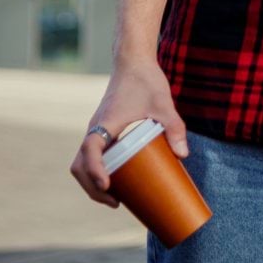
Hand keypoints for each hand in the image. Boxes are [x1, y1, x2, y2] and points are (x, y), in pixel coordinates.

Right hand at [69, 57, 188, 206]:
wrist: (133, 61)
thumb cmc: (146, 80)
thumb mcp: (164, 104)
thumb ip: (174, 127)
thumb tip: (183, 155)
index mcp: (105, 122)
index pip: (90, 150)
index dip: (95, 170)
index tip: (107, 186)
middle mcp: (95, 127)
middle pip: (79, 164)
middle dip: (92, 187)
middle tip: (115, 202)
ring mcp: (96, 129)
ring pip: (81, 161)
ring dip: (91, 182)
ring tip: (115, 198)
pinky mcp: (101, 129)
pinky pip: (90, 155)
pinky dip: (96, 170)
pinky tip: (115, 180)